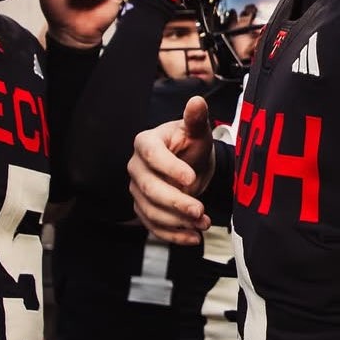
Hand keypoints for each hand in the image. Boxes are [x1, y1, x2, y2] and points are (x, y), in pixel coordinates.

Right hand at [128, 94, 213, 243]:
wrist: (190, 165)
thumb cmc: (191, 144)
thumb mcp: (197, 131)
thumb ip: (196, 119)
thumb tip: (197, 102)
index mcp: (146, 143)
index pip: (152, 155)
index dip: (169, 168)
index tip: (191, 178)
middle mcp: (136, 167)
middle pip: (150, 188)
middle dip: (176, 202)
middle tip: (200, 210)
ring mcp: (137, 190)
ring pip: (150, 211)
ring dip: (178, 221)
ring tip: (203, 223)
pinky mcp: (143, 209)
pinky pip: (153, 226)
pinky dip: (173, 235)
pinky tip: (193, 238)